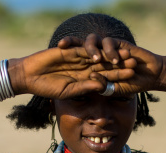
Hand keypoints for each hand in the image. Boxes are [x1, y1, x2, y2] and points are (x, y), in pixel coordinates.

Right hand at [8, 45, 135, 98]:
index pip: (106, 77)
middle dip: (119, 63)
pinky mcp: (69, 50)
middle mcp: (84, 68)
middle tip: (134, 61)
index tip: (132, 75)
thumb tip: (103, 86)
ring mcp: (77, 58)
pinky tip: (104, 50)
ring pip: (97, 55)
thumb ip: (86, 87)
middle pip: (105, 64)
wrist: (30, 76)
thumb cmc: (48, 87)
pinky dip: (92, 49)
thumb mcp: (69, 90)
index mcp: (86, 80)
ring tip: (124, 53)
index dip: (119, 76)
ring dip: (110, 54)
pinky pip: (83, 48)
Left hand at [58, 34, 165, 94]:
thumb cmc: (132, 85)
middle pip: (80, 44)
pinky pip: (109, 43)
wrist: (150, 76)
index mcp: (93, 65)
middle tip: (62, 46)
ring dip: (92, 49)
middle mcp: (98, 54)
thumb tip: (91, 81)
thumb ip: (103, 86)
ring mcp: (108, 48)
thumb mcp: (114, 89)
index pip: (75, 58)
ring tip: (95, 59)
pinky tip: (113, 60)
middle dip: (70, 43)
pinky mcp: (119, 44)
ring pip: (93, 41)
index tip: (53, 58)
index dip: (65, 56)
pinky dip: (110, 51)